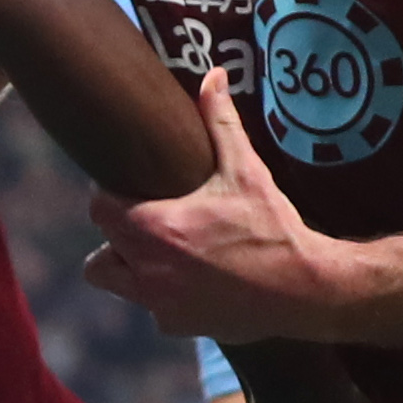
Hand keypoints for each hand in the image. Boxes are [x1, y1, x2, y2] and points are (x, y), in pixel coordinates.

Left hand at [83, 69, 356, 341]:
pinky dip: (164, 296)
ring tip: (163, 253)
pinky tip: (193, 280)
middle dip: (116, 238)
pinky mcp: (178, 325)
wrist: (304, 289)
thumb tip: (213, 76)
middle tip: (147, 223)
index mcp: (152, 229)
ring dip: (131, 270)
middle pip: (98, 255)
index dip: (109, 196)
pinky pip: (153, 310)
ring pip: (119, 285)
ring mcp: (159, 304)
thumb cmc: (272, 228)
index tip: (130, 188)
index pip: (97, 209)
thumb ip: (220, 122)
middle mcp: (146, 271)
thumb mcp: (245, 171)